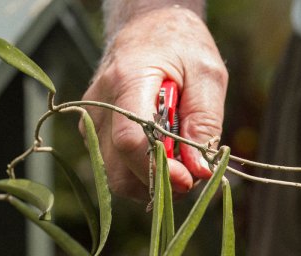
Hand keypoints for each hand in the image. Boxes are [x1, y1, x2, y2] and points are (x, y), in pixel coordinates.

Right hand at [82, 5, 227, 199]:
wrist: (151, 26)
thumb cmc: (182, 46)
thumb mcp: (208, 75)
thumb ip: (205, 123)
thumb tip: (200, 170)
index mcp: (128, 81)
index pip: (130, 140)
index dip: (160, 170)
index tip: (189, 179)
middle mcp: (101, 103)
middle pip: (117, 169)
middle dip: (157, 183)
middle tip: (190, 174)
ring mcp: (93, 118)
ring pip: (114, 175)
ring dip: (150, 181)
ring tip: (179, 162)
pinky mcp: (95, 129)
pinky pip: (115, 166)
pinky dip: (141, 172)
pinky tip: (163, 155)